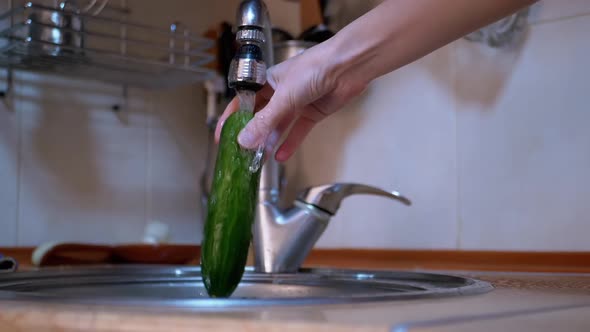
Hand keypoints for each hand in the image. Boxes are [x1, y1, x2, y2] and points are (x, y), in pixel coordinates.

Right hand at [215, 41, 366, 161]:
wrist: (348, 66)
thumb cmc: (314, 69)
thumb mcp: (284, 97)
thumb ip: (265, 121)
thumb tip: (243, 141)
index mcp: (267, 81)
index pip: (243, 102)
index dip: (231, 118)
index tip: (221, 136)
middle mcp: (280, 92)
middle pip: (260, 116)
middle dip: (251, 134)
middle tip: (241, 154)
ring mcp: (297, 103)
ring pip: (278, 126)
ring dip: (269, 142)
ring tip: (258, 160)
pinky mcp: (313, 112)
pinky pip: (298, 131)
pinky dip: (290, 143)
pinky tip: (280, 156)